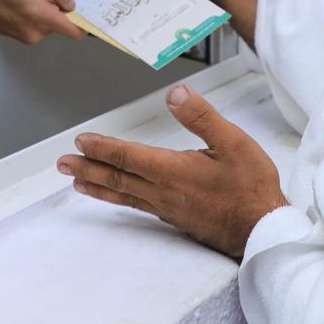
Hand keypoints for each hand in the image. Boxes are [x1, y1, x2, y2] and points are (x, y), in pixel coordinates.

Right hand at [0, 0, 86, 42]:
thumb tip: (70, 2)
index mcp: (39, 15)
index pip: (75, 31)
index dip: (85, 21)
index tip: (88, 7)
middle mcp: (36, 31)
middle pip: (62, 22)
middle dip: (59, 5)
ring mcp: (27, 36)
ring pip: (50, 21)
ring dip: (46, 7)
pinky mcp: (20, 36)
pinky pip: (38, 23)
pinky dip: (36, 11)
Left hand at [56, 84, 287, 257]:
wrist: (261, 230)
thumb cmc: (250, 186)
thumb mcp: (234, 142)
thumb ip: (202, 117)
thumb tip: (175, 93)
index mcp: (173, 170)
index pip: (128, 156)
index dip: (102, 147)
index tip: (81, 141)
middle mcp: (162, 191)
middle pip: (117, 177)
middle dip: (87, 168)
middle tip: (62, 164)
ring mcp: (166, 207)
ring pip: (123, 194)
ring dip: (97, 185)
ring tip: (75, 182)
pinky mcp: (173, 217)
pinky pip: (136, 205)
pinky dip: (117, 198)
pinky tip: (114, 197)